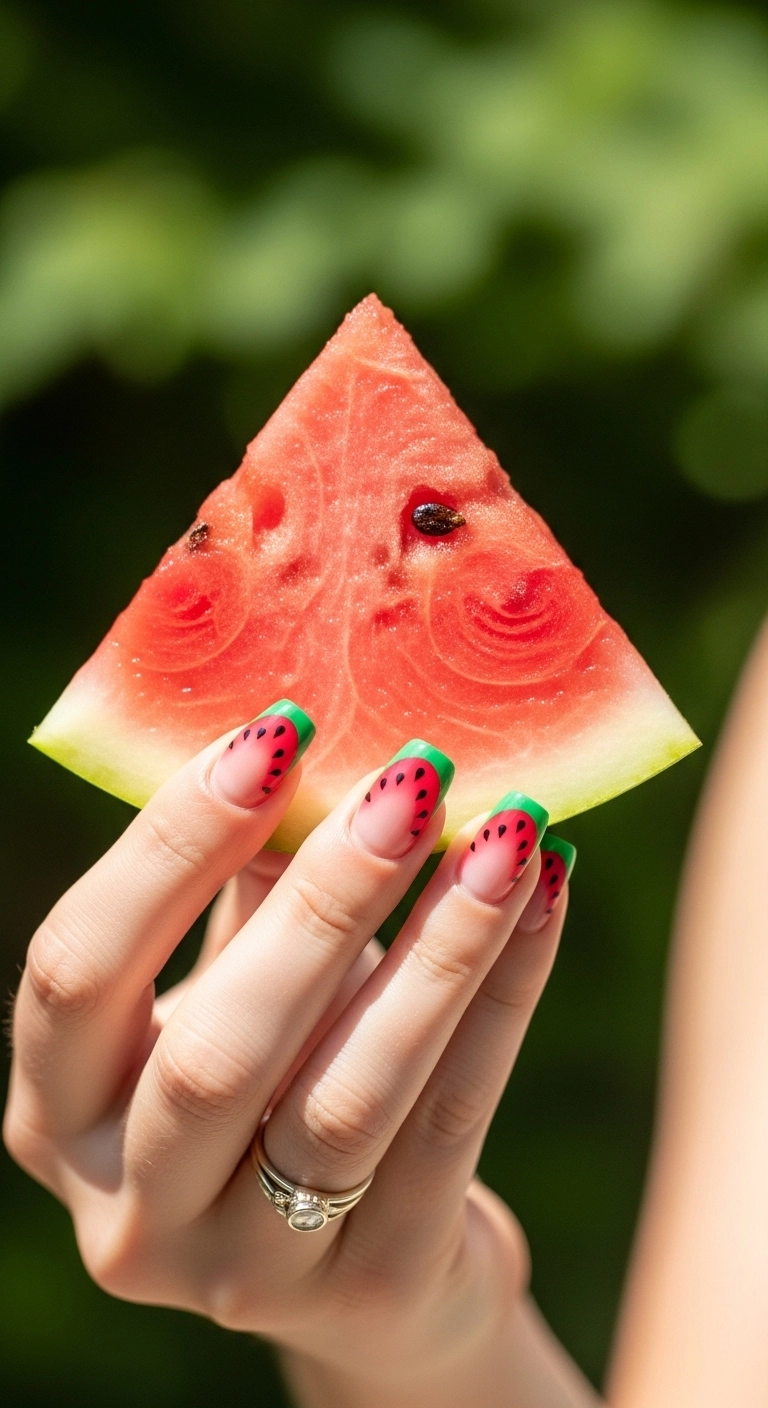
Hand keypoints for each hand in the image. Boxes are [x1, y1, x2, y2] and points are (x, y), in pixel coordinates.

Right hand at [4, 705, 575, 1402]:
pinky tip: (544, 898)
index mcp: (56, 1111)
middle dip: (323, 901)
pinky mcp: (371, 1290)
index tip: (274, 732)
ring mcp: (245, 1272)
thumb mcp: (235, 989)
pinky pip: (449, 1126)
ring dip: (438, 949)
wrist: (365, 1269)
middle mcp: (128, 1212)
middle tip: (413, 780)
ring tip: (510, 833)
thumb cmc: (282, 1078)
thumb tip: (314, 740)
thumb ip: (248, 888)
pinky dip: (502, 1000)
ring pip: (348, 1099)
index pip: (76, 971)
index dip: (170, 847)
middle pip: (215, 1052)